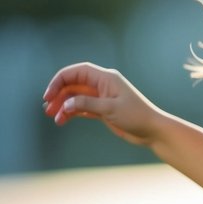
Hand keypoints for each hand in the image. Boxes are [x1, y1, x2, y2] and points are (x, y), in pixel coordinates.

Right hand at [42, 63, 164, 147]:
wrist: (152, 131)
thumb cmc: (136, 116)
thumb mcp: (110, 109)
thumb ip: (87, 104)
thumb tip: (66, 104)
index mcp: (106, 78)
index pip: (77, 72)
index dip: (60, 80)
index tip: (49, 94)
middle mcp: (102, 85)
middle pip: (74, 84)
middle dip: (59, 95)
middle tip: (47, 108)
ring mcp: (102, 97)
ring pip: (76, 98)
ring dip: (63, 105)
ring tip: (54, 118)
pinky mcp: (103, 110)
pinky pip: (82, 108)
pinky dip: (72, 113)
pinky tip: (63, 120)